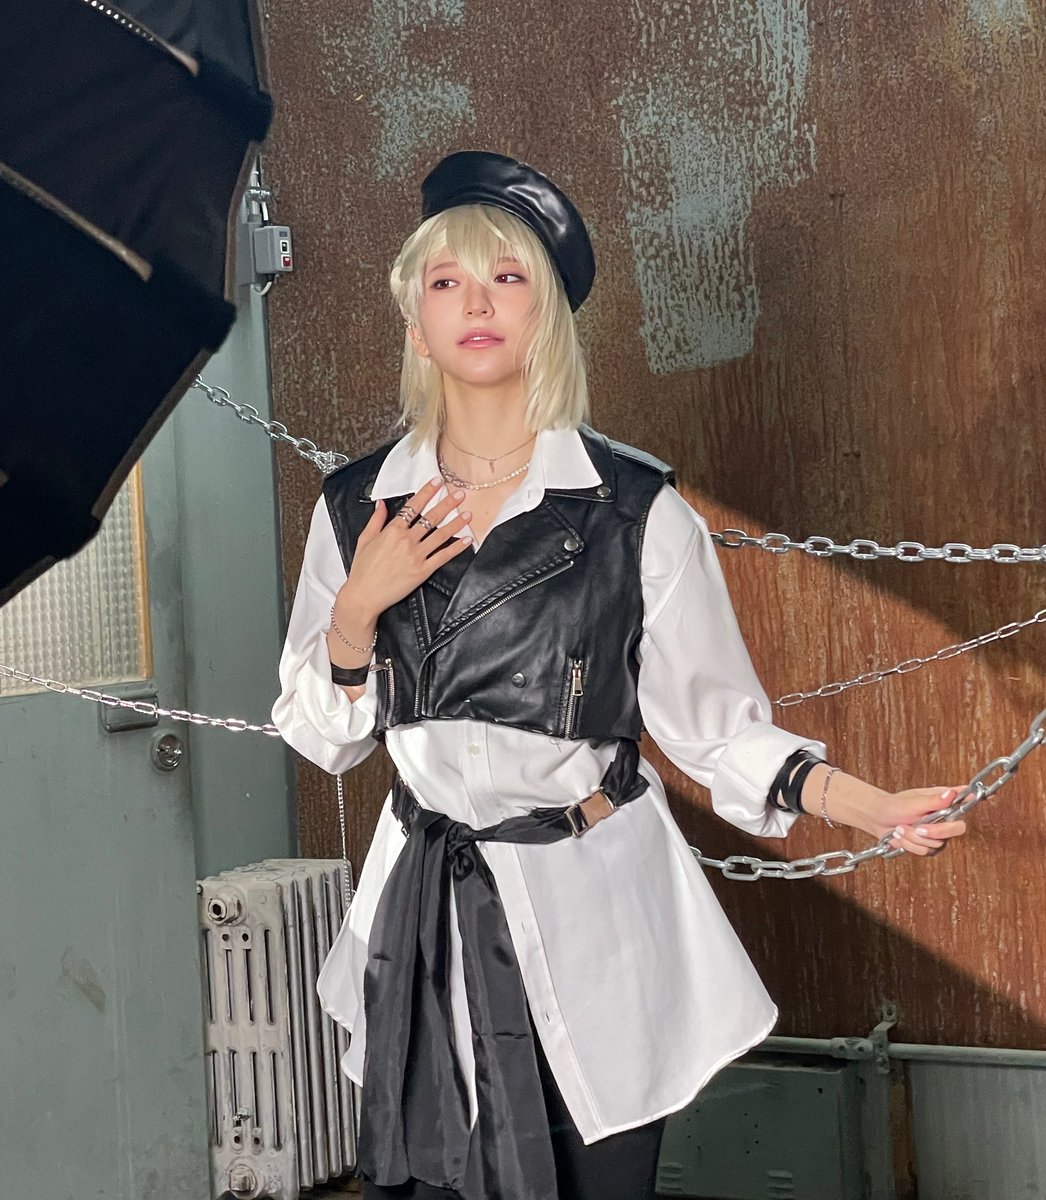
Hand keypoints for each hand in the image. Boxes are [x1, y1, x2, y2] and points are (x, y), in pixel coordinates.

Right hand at [336, 477, 471, 621]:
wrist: (364, 595)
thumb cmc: (362, 569)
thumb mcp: (364, 539)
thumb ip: (375, 520)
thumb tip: (381, 503)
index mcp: (392, 530)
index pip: (413, 506)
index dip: (427, 492)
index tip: (437, 482)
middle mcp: (406, 540)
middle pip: (431, 517)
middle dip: (448, 504)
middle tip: (460, 494)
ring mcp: (415, 555)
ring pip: (440, 535)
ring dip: (456, 523)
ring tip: (468, 513)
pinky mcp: (422, 571)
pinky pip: (442, 556)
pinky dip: (456, 548)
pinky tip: (466, 540)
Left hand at [860, 786, 968, 856]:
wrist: (878, 819)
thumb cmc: (894, 806)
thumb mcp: (912, 801)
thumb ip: (933, 800)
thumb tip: (951, 793)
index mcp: (943, 801)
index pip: (965, 799)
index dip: (975, 798)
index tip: (986, 795)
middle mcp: (944, 817)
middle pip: (957, 829)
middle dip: (936, 831)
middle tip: (919, 828)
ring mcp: (937, 833)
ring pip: (937, 843)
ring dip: (914, 837)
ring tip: (901, 828)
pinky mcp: (928, 846)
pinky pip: (925, 851)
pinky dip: (910, 845)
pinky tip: (901, 836)